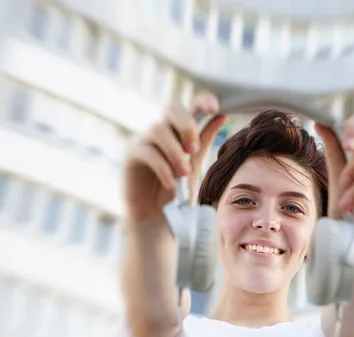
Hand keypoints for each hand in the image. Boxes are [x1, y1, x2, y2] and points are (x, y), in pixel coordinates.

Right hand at [124, 92, 226, 222]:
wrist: (158, 218)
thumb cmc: (177, 192)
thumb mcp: (195, 165)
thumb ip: (204, 142)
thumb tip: (222, 117)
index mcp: (180, 132)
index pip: (191, 107)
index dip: (203, 101)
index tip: (216, 108)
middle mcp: (162, 131)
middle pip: (172, 109)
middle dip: (186, 126)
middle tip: (193, 150)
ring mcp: (144, 141)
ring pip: (158, 130)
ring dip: (175, 152)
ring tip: (183, 173)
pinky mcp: (131, 156)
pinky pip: (147, 152)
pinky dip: (163, 168)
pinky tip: (171, 184)